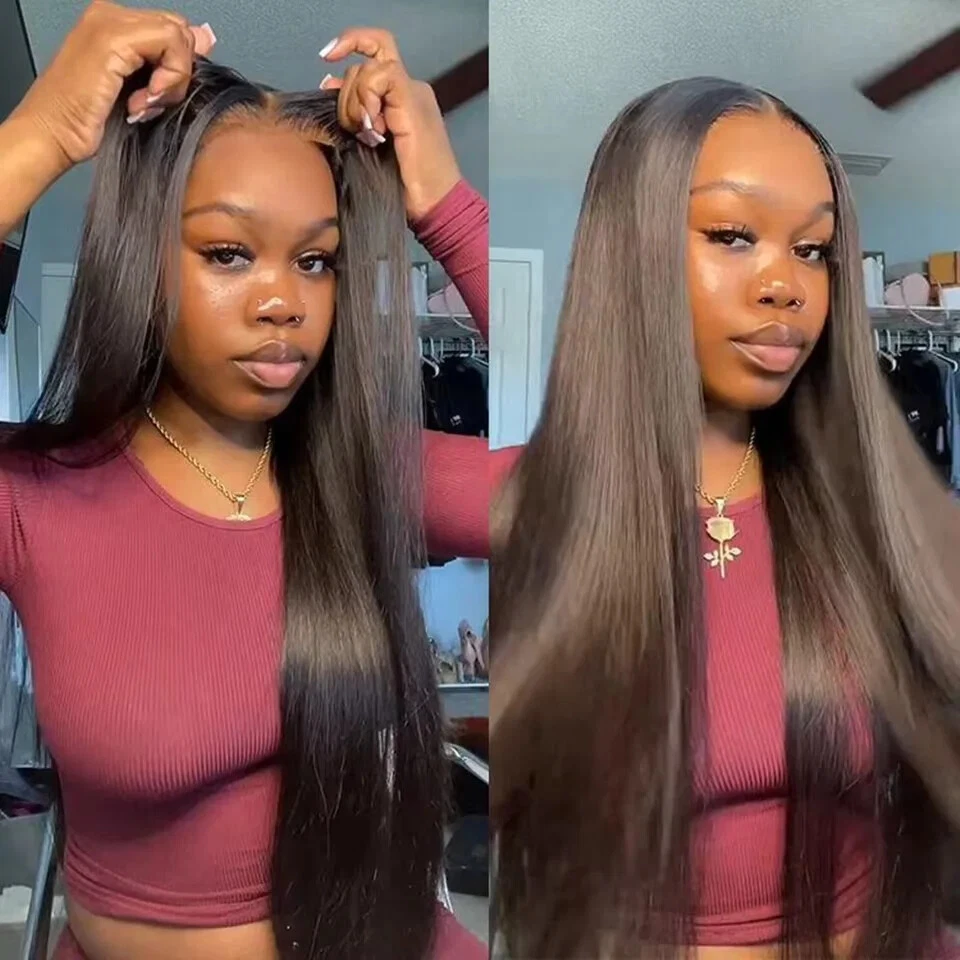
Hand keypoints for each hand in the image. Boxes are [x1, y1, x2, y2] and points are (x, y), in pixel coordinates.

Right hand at [10, 1, 214, 172]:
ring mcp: (109, 22)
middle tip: (153, 102)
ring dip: (172, 80)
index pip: (172, 30)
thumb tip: (206, 37)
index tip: (159, 99)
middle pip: (179, 30)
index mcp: (114, 23)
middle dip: (178, 73)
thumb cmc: (89, 122)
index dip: (179, 67)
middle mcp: (110, 15)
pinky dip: (169, 80)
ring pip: (179, 35)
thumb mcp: (143, 92)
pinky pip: (170, 44)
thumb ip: (172, 62)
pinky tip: (143, 102)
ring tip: (144, 104)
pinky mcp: (113, 39)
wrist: (53, 135)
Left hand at [320, 28, 461, 220]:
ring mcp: (413, 93)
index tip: (326, 58)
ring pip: (369, 68)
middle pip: (366, 61)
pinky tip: (374, 128)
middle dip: (346, 94)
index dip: (349, 43)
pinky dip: (367, 99)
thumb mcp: (369, 143)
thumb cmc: (406, 185)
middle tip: (356, 130)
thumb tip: (329, 83)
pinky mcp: (412, 100)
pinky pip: (380, 77)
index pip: (374, 52)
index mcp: (401, 98)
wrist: (435, 203)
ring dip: (356, 102)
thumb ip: (354, 111)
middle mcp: (410, 90)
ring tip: (368, 135)